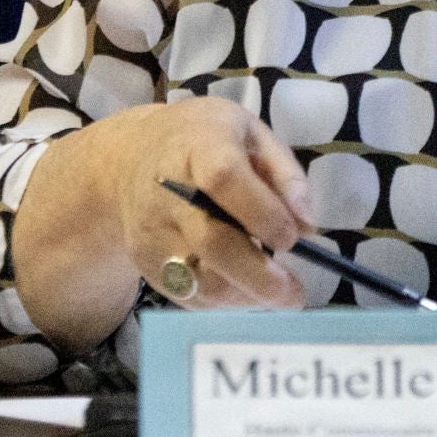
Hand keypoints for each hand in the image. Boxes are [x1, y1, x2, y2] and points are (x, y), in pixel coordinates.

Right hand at [15, 97, 315, 341]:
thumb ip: (284, 174)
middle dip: (258, 275)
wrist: (129, 160)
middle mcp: (167, 193)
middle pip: (210, 241)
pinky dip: (224, 302)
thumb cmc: (203, 142)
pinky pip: (187, 295)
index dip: (261, 212)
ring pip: (199, 280)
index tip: (292, 238)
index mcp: (198, 148)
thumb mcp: (251, 134)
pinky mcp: (145, 263)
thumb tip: (307, 224)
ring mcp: (152, 232)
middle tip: (295, 294)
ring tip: (278, 294)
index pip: (223, 178)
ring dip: (245, 296)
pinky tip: (248, 291)